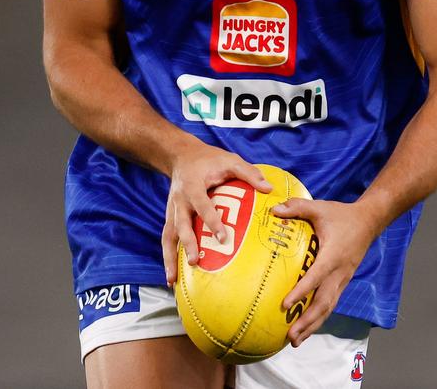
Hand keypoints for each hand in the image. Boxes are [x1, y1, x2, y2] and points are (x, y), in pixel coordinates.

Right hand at [162, 138, 271, 285]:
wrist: (181, 155)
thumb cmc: (209, 159)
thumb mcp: (229, 160)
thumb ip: (248, 173)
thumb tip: (268, 189)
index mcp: (193, 186)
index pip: (202, 205)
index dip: (212, 220)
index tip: (222, 237)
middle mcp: (179, 200)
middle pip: (180, 224)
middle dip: (187, 243)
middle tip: (195, 262)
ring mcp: (172, 210)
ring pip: (168, 235)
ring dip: (170, 257)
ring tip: (173, 280)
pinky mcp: (170, 216)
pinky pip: (167, 237)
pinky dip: (168, 256)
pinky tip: (171, 276)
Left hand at [271, 198, 377, 345]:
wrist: (368, 222)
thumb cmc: (341, 215)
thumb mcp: (319, 208)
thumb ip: (297, 207)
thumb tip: (273, 210)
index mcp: (332, 255)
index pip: (316, 277)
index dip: (301, 292)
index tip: (285, 305)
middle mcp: (339, 272)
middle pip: (324, 302)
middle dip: (307, 321)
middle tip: (290, 335)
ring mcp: (342, 279)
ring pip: (328, 307)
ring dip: (313, 325)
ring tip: (295, 340)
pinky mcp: (343, 281)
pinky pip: (331, 303)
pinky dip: (319, 317)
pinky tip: (307, 327)